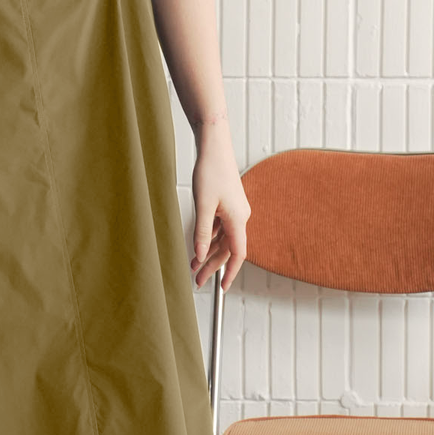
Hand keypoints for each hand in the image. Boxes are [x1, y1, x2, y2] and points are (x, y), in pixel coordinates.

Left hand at [188, 125, 248, 291]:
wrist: (214, 147)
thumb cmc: (210, 171)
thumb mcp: (203, 205)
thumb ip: (201, 232)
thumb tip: (199, 255)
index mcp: (238, 219)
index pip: (237, 254)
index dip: (231, 272)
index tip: (222, 287)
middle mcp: (240, 217)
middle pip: (228, 249)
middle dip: (212, 266)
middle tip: (198, 281)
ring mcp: (234, 211)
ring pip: (222, 239)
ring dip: (208, 253)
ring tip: (193, 266)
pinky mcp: (227, 205)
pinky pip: (220, 228)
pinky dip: (209, 239)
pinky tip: (198, 246)